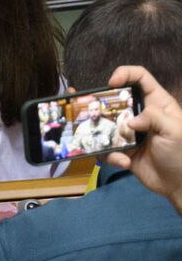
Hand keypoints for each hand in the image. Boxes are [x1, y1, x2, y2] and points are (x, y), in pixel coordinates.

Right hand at [108, 65, 181, 214]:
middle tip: (88, 109)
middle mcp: (140, 114)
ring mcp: (129, 132)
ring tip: (104, 143)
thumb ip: (154, 117)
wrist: (179, 186)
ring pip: (105, 124)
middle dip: (100, 103)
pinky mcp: (122, 149)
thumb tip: (128, 121)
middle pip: (116, 99)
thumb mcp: (175, 131)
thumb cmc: (181, 154)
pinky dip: (112, 155)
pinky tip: (124, 162)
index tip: (111, 83)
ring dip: (102, 134)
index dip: (124, 74)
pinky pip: (106, 147)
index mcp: (156, 104)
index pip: (140, 78)